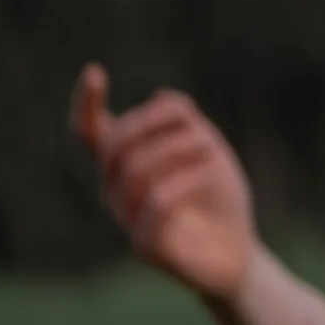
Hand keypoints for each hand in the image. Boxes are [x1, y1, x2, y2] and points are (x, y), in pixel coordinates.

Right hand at [72, 64, 258, 301]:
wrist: (237, 254)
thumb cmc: (217, 198)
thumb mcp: (208, 149)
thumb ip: (185, 123)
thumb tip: (162, 96)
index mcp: (126, 167)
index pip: (92, 134)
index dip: (86, 104)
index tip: (95, 71)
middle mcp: (117, 193)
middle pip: (115, 145)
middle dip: (154, 124)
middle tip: (198, 127)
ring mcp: (127, 220)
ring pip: (136, 169)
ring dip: (180, 148)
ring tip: (211, 148)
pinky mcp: (147, 247)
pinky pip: (159, 201)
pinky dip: (191, 178)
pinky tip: (214, 171)